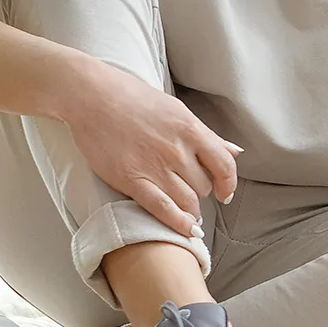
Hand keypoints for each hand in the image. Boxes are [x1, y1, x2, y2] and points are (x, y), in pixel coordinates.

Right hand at [61, 61, 239, 236]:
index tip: (226, 193)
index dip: (229, 184)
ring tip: (187, 211)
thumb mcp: (178, 111)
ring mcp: (155, 166)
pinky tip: (187, 230)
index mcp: (191, 131)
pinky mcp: (131, 179)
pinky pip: (163, 209)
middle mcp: (177, 151)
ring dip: (190, 209)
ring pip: (187, 200)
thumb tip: (236, 151)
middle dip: (201, 193)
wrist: (91, 96)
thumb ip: (208, 136)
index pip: (225, 166)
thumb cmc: (134, 99)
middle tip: (189, 192)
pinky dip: (179, 223)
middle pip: (204, 186)